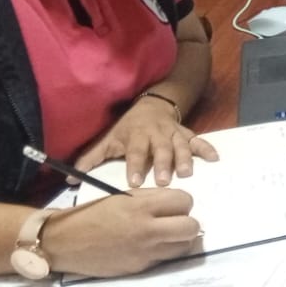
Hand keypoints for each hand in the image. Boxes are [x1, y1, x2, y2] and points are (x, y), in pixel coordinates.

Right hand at [42, 189, 202, 276]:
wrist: (63, 243)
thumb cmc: (91, 215)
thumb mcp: (120, 197)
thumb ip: (150, 199)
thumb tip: (175, 203)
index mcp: (140, 208)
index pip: (184, 201)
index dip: (182, 202)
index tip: (173, 204)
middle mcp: (147, 231)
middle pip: (191, 227)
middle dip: (187, 221)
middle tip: (175, 220)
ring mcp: (145, 253)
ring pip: (183, 246)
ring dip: (180, 239)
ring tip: (165, 234)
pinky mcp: (140, 268)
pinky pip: (165, 259)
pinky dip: (163, 251)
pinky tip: (149, 246)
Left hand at [76, 96, 217, 186]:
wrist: (151, 104)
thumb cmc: (127, 128)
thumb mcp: (108, 139)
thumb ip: (91, 159)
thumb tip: (70, 179)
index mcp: (136, 135)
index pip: (135, 151)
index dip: (135, 166)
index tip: (135, 182)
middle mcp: (156, 133)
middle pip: (160, 149)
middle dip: (163, 164)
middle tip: (165, 181)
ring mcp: (174, 133)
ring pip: (180, 145)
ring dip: (185, 158)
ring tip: (188, 173)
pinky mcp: (187, 133)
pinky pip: (198, 140)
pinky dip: (207, 148)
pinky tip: (214, 158)